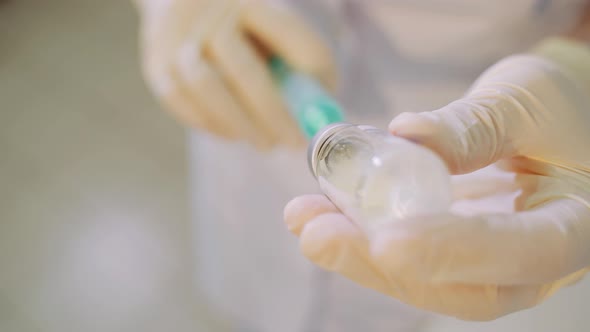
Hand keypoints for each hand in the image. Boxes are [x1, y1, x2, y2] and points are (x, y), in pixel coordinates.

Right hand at [136, 0, 335, 148]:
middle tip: (292, 143)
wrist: (176, 1)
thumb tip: (321, 110)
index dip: (308, 78)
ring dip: (239, 125)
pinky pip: (180, 101)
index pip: (288, 36)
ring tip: (263, 142)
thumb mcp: (271, 26)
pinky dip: (210, 124)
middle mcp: (208, 12)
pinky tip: (233, 134)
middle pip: (245, 72)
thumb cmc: (241, 24)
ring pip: (207, 89)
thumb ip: (299, 59)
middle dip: (273, 116)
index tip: (320, 111)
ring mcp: (175, 36)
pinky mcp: (154, 62)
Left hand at [284, 38, 589, 320]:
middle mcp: (531, 263)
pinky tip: (317, 213)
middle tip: (318, 235)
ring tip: (304, 219)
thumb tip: (407, 134)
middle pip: (461, 289)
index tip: (388, 240)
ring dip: (357, 254)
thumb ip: (475, 125)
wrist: (549, 126)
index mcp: (575, 225)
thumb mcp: (527, 101)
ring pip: (424, 280)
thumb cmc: (556, 110)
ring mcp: (487, 265)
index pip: (523, 253)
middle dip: (383, 267)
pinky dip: (360, 237)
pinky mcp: (449, 253)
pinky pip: (405, 256)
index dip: (455, 250)